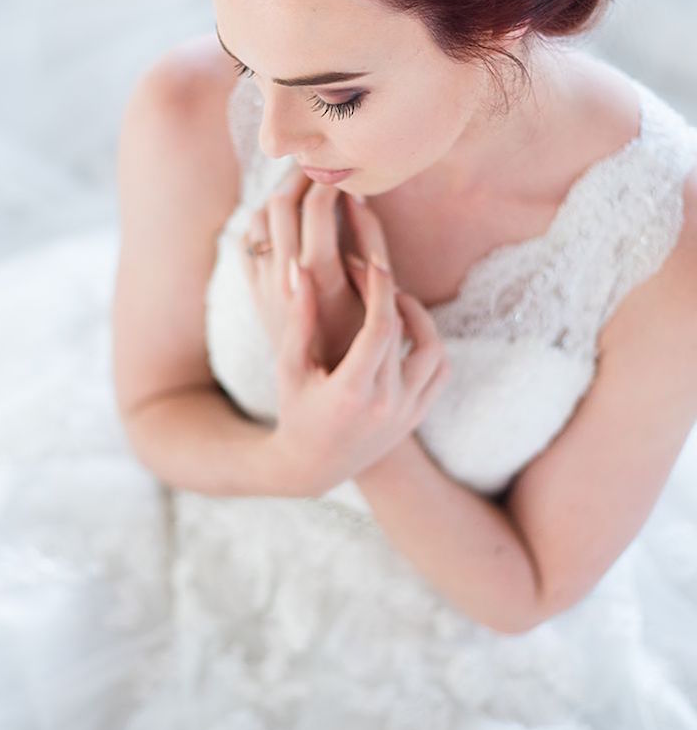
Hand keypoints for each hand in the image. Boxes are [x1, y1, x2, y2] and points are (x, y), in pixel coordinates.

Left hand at [240, 165, 383, 370]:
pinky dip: (259, 221)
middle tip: (316, 161)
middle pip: (282, 201)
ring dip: (277, 194)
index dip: (330, 178)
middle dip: (299, 175)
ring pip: (259, 217)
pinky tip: (276, 218)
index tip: (343, 169)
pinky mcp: (254, 293)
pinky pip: (246, 241)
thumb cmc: (359, 346)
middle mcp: (284, 274)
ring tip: (298, 183)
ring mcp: (264, 282)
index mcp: (318, 272)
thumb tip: (358, 202)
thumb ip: (368, 251)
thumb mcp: (373, 299)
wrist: (317, 392)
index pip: (317, 204)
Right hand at [268, 250, 451, 497]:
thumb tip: (300, 268)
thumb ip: (298, 318)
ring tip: (394, 299)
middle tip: (366, 273)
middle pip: (402, 330)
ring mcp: (406, 412)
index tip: (369, 261)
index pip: (380, 327)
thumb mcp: (289, 367)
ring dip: (418, 317)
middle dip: (385, 293)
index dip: (377, 288)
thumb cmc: (295, 411)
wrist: (313, 468)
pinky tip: (406, 330)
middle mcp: (386, 404)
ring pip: (432, 349)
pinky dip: (429, 345)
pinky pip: (440, 372)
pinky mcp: (417, 416)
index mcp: (351, 392)